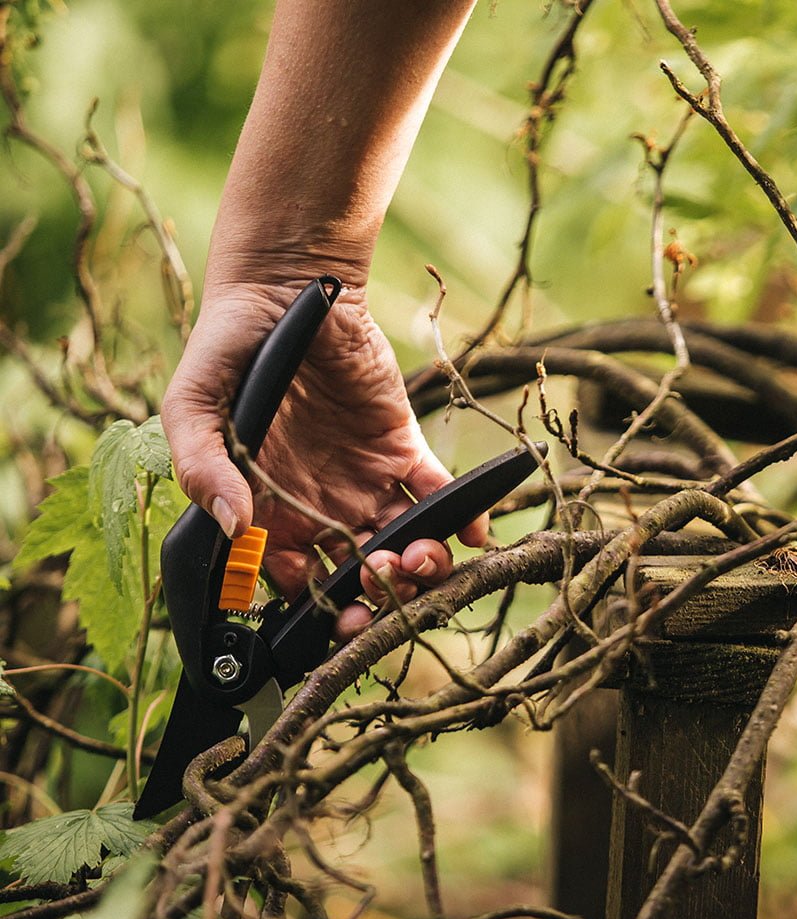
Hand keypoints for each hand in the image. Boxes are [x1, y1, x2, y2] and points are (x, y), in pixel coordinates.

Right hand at [161, 280, 486, 639]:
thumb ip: (203, 467)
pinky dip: (462, 517)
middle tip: (383, 580)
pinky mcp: (404, 449)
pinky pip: (440, 494)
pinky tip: (468, 530)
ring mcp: (366, 483)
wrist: (285, 287)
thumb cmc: (228, 349)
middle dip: (377, 596)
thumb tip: (234, 528)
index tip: (339, 618)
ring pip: (402, 545)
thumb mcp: (194, 405)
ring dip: (420, 565)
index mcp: (269, 514)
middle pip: (358, 577)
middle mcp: (321, 509)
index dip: (321, 612)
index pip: (298, 586)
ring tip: (417, 556)